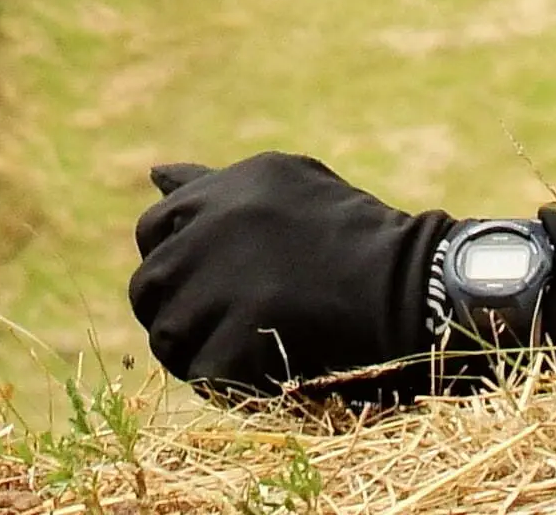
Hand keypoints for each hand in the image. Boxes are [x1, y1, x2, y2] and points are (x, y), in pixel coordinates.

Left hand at [129, 156, 445, 398]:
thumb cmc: (349, 232)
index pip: (152, 232)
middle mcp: (211, 234)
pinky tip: (254, 372)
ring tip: (233, 350)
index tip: (198, 281)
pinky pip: (202, 374)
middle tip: (210, 326)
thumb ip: (214, 185)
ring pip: (166, 335)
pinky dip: (223, 381)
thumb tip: (155, 174)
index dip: (171, 261)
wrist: (406, 285)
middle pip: (149, 286)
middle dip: (171, 309)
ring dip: (192, 349)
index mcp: (222, 193)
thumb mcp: (282, 183)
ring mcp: (222, 291)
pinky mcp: (238, 343)